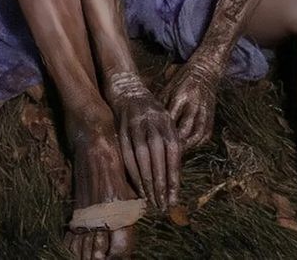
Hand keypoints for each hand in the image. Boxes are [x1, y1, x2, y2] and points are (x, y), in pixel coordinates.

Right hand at [107, 72, 179, 210]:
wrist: (127, 90)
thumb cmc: (150, 111)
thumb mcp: (165, 120)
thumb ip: (170, 142)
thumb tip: (175, 173)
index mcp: (166, 122)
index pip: (173, 153)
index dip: (174, 176)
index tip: (175, 197)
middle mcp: (152, 123)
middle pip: (157, 157)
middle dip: (160, 184)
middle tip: (162, 205)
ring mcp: (135, 126)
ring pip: (141, 158)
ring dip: (145, 182)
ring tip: (150, 200)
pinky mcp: (120, 130)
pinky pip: (126, 155)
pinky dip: (131, 172)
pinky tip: (136, 186)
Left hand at [161, 60, 219, 152]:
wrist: (205, 72)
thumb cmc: (181, 80)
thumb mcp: (167, 89)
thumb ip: (160, 106)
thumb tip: (150, 124)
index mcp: (180, 96)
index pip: (169, 120)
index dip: (161, 134)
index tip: (152, 145)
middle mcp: (194, 105)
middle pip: (183, 131)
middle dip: (173, 145)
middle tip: (162, 155)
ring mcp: (205, 112)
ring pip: (195, 137)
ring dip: (185, 148)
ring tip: (174, 157)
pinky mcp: (211, 118)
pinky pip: (204, 137)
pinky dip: (195, 145)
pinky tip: (187, 150)